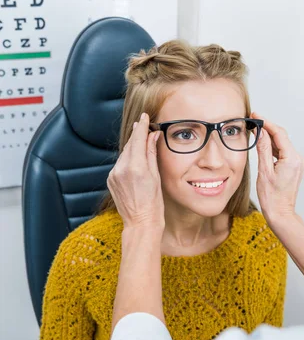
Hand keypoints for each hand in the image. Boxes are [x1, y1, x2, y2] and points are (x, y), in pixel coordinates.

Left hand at [107, 113, 164, 230]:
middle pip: (129, 145)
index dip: (142, 126)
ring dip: (132, 148)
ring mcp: (114, 175)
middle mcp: (121, 169)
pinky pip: (119, 165)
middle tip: (144, 125)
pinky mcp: (110, 180)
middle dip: (137, 135)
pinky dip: (127, 160)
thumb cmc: (153, 204)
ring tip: (141, 144)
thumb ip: (151, 154)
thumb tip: (152, 136)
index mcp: (136, 167)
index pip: (137, 139)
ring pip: (124, 154)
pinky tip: (134, 162)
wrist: (140, 223)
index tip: (145, 117)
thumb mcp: (156, 177)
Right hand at [252, 112, 303, 226]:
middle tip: (254, 122)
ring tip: (255, 133)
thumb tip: (260, 132)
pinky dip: (274, 148)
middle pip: (282, 137)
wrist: (280, 213)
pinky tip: (263, 146)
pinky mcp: (295, 167)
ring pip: (282, 144)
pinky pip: (284, 152)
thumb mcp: (264, 171)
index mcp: (292, 159)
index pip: (279, 134)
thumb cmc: (272, 197)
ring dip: (270, 138)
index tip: (256, 116)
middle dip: (268, 129)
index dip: (267, 123)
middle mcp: (299, 159)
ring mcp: (298, 163)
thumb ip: (263, 149)